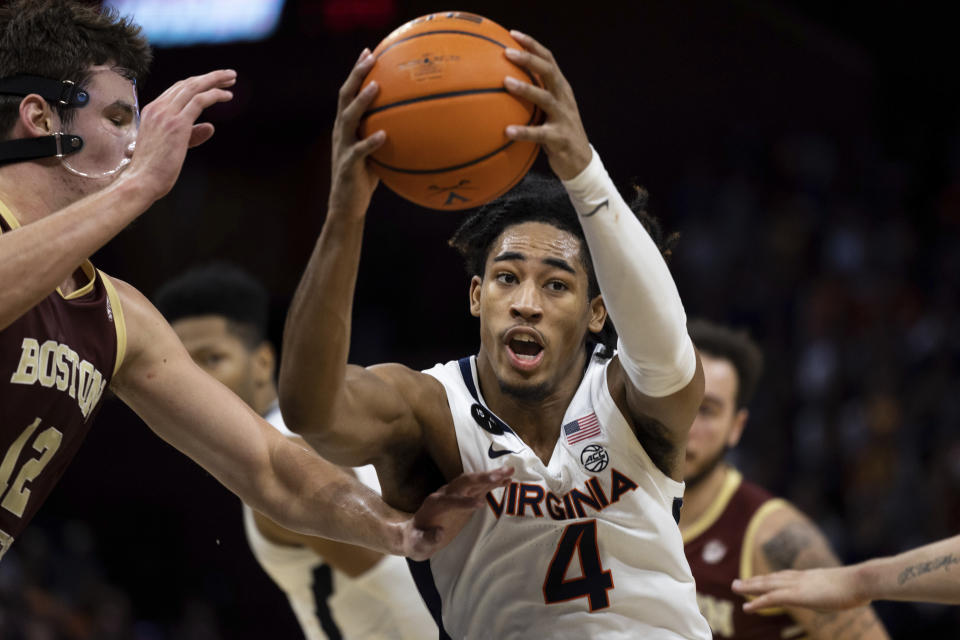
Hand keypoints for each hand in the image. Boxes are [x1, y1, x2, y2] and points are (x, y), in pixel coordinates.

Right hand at [120, 69, 235, 201]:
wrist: (141, 181)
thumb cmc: (154, 170)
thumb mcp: (173, 147)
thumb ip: (191, 135)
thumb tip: (210, 127)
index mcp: (152, 111)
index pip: (177, 90)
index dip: (197, 83)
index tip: (214, 83)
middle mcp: (157, 108)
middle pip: (187, 84)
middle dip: (210, 77)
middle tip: (228, 75)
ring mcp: (166, 114)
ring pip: (194, 87)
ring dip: (215, 80)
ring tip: (232, 78)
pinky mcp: (178, 124)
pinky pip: (200, 101)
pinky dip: (215, 95)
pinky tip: (228, 95)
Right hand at [328, 49, 384, 218]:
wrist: (347, 206)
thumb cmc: (364, 178)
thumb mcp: (376, 152)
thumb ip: (387, 135)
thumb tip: (415, 123)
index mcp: (346, 127)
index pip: (349, 93)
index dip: (356, 72)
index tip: (368, 51)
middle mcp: (341, 132)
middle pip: (345, 96)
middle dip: (356, 75)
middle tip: (370, 58)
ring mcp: (342, 147)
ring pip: (348, 118)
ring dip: (362, 102)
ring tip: (377, 88)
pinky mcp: (347, 166)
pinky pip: (359, 151)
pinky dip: (371, 142)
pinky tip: (384, 134)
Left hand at [400, 467, 513, 560]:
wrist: (416, 533)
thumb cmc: (416, 540)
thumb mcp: (417, 544)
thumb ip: (426, 539)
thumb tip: (439, 533)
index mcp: (434, 504)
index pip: (450, 500)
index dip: (464, 502)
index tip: (480, 505)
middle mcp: (445, 494)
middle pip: (464, 482)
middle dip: (482, 478)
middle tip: (500, 475)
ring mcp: (455, 494)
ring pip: (474, 481)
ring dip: (491, 476)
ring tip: (510, 472)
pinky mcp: (464, 498)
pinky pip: (480, 487)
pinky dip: (493, 483)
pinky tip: (507, 481)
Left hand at [502, 31, 591, 180]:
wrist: (581, 162)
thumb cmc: (558, 132)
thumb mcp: (549, 110)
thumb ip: (535, 95)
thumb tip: (502, 82)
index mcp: (561, 88)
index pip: (548, 60)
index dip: (532, 45)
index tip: (512, 34)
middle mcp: (564, 98)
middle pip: (548, 71)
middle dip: (528, 59)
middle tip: (506, 52)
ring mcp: (563, 117)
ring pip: (546, 98)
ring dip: (526, 89)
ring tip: (506, 82)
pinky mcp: (560, 138)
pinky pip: (540, 134)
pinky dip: (523, 131)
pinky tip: (507, 131)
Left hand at [733, 567, 869, 612]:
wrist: (861, 581)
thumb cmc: (859, 586)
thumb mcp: (844, 590)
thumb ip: (836, 592)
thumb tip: (842, 598)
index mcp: (811, 576)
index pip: (785, 576)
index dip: (771, 579)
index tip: (761, 580)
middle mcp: (800, 578)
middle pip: (771, 578)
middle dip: (754, 580)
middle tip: (738, 582)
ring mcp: (797, 585)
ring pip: (766, 585)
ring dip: (749, 587)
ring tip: (735, 587)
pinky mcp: (797, 595)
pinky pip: (771, 599)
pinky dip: (757, 602)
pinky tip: (747, 607)